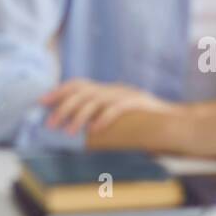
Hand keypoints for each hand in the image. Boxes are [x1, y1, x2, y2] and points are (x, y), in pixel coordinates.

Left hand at [41, 79, 172, 134]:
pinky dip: (103, 118)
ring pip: (95, 100)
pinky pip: (117, 108)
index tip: (41, 101)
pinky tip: (95, 130)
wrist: (175, 121)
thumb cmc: (143, 123)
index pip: (78, 84)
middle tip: (51, 124)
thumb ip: (98, 117)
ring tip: (69, 131)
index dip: (58, 91)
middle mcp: (113, 88)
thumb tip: (72, 129)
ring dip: (78, 116)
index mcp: (107, 89)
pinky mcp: (138, 103)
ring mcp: (126, 94)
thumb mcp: (116, 116)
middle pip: (82, 91)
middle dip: (62, 107)